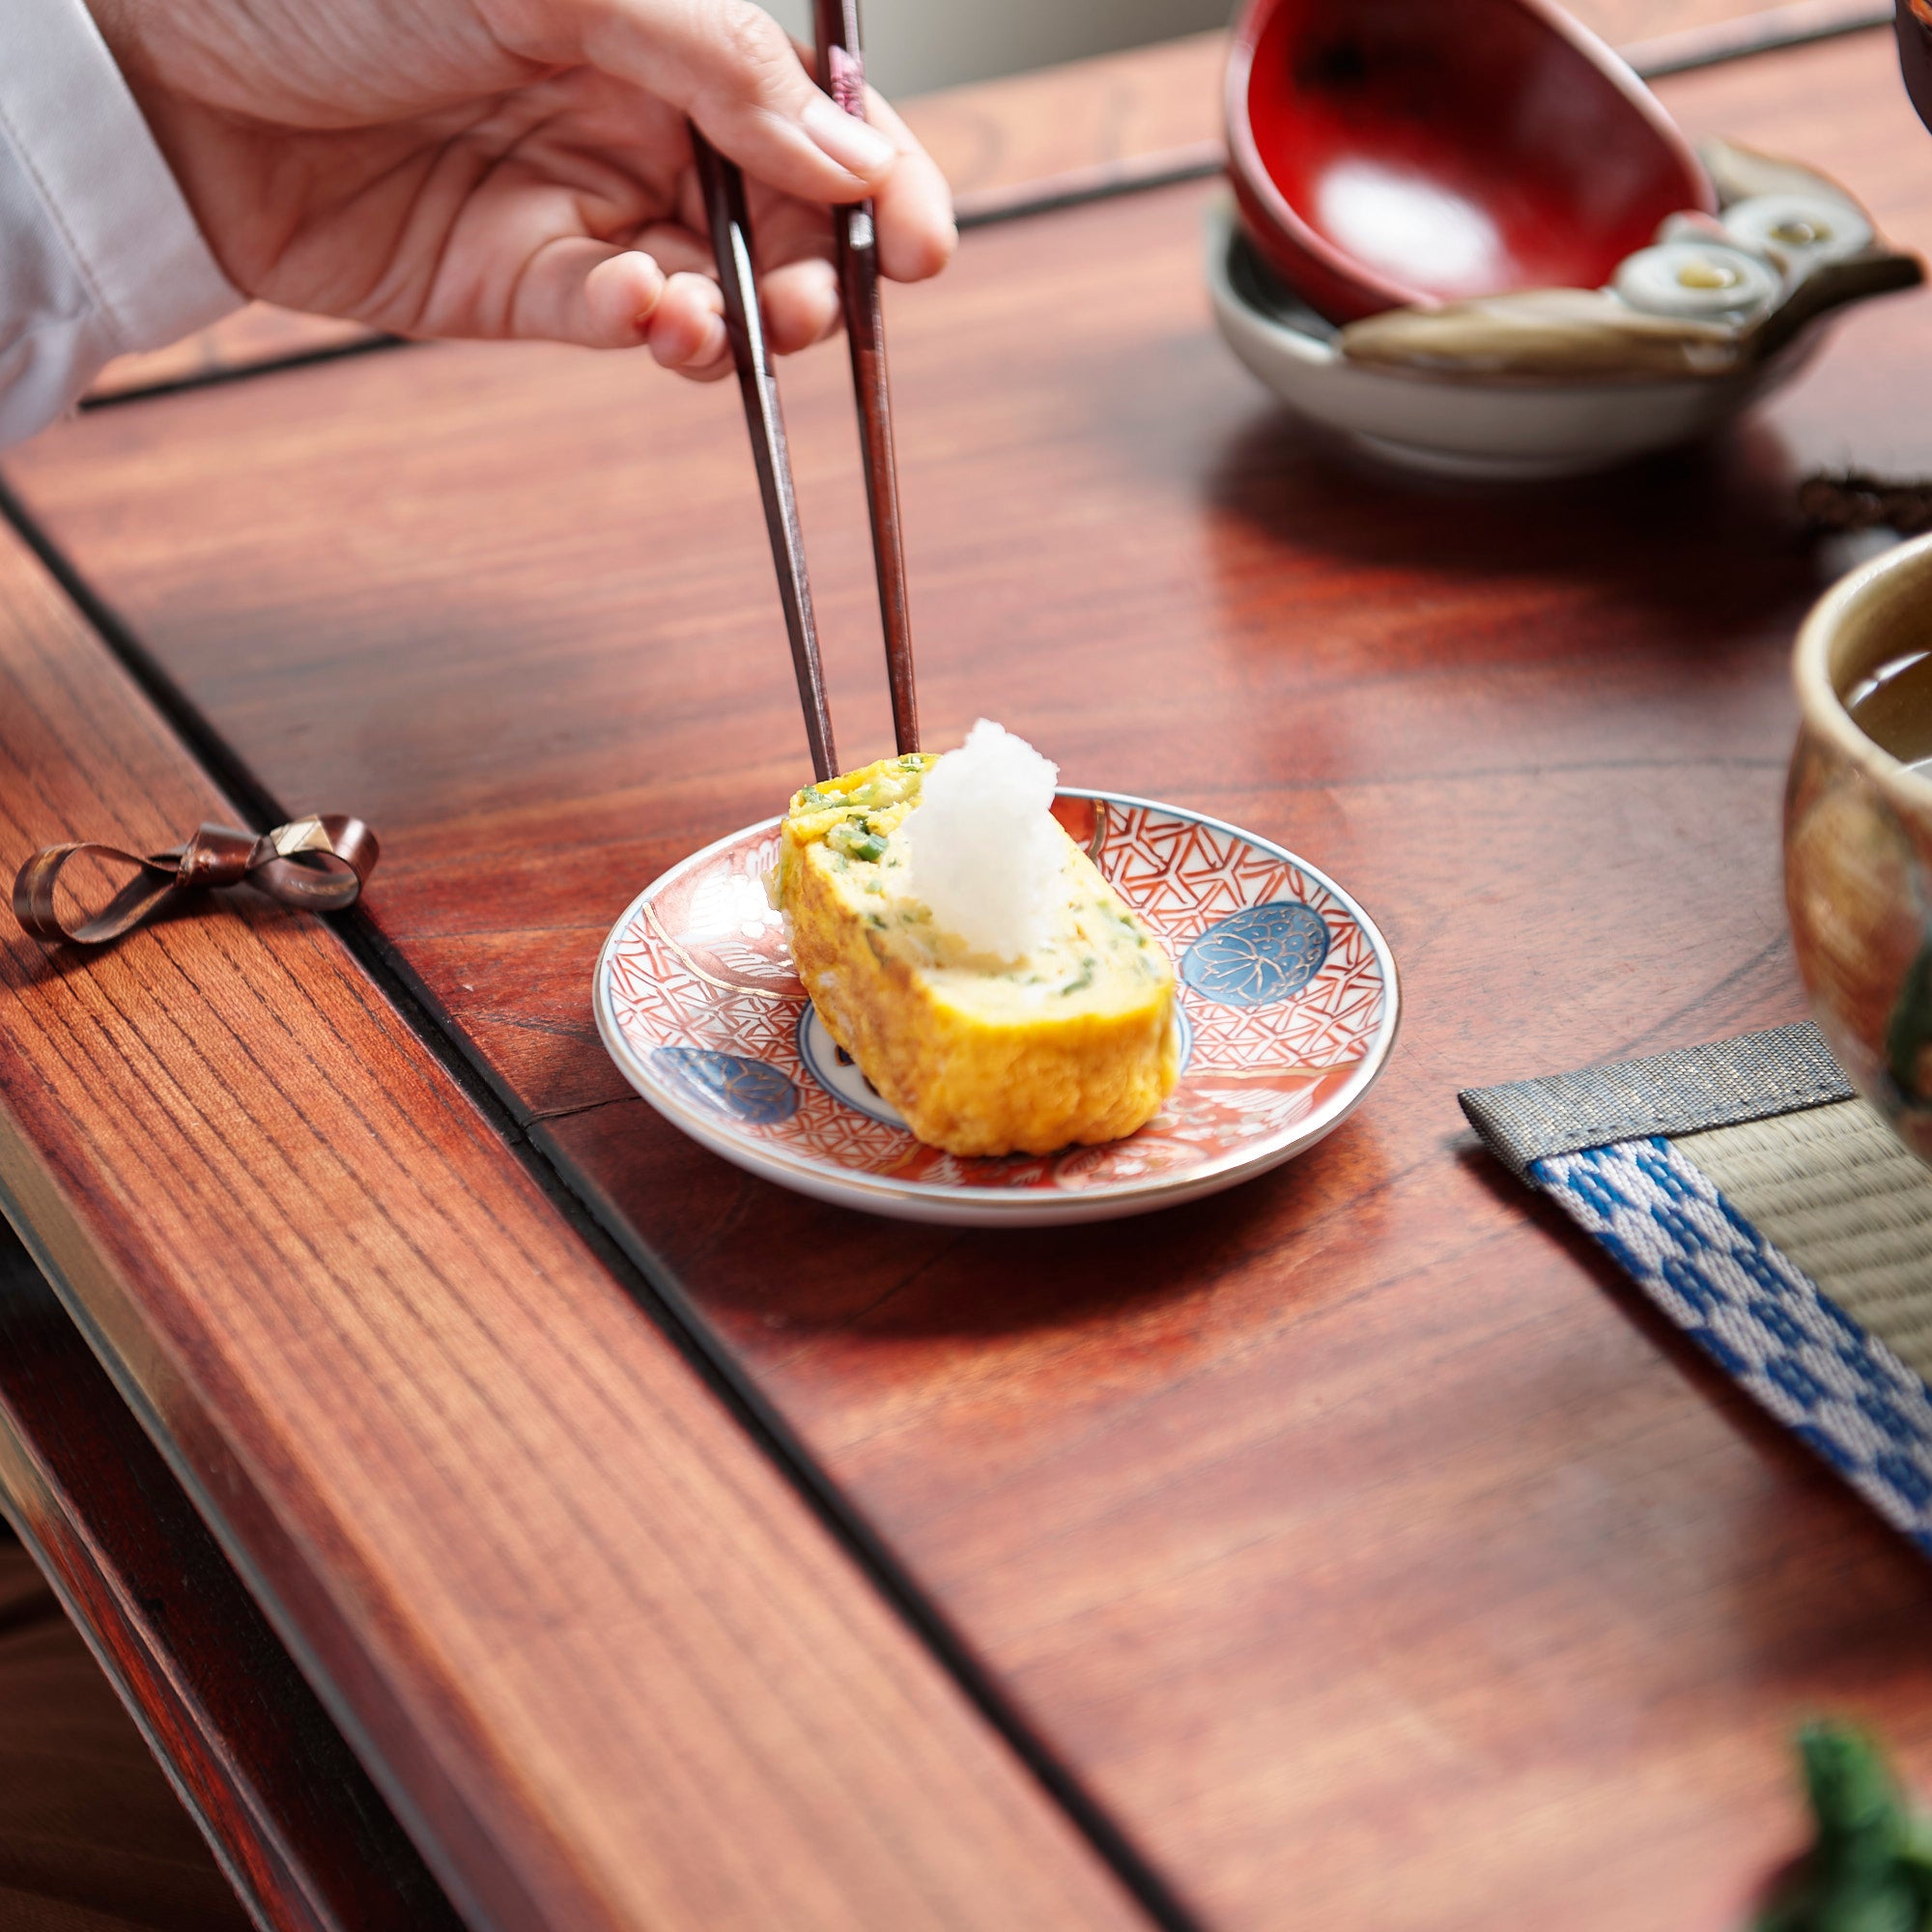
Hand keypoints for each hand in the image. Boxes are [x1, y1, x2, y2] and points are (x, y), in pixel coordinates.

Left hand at [83, 0, 955, 379]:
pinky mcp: (511, 287)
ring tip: (732, 318)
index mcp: (657, 26)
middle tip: (816, 300)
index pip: (802, 110)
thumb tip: (846, 156)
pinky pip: (616, 322)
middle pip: (774, 214)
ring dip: (741, 316)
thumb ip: (718, 64)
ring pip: (709, 286)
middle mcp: (626, 112)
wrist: (160, 55)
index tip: (919, 243)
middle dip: (815, 267)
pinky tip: (644, 311)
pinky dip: (649, 330)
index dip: (875, 176)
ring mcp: (571, 203)